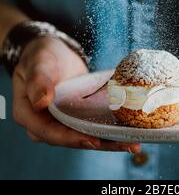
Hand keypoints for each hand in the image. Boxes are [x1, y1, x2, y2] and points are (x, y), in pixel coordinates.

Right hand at [12, 36, 140, 152]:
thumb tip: (41, 102)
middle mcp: (44, 123)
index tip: (93, 140)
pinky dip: (109, 128)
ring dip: (109, 140)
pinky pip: (92, 124)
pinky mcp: (77, 116)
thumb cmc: (40, 55)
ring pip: (85, 135)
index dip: (71, 138)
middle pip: (71, 139)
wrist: (51, 51)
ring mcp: (62, 121)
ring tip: (134, 141)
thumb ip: (38, 80)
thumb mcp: (38, 62)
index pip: (49, 133)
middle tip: (126, 144)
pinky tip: (129, 128)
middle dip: (99, 143)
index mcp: (28, 114)